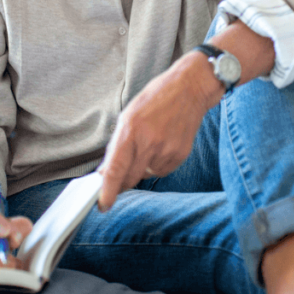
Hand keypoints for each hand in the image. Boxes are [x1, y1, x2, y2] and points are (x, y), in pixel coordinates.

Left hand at [97, 51, 221, 210]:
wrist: (190, 89)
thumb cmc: (156, 98)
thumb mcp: (129, 115)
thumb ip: (117, 144)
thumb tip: (106, 172)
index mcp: (131, 129)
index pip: (116, 169)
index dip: (108, 191)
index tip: (103, 205)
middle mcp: (149, 142)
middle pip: (129, 178)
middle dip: (122, 181)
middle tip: (121, 172)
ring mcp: (167, 150)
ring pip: (146, 175)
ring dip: (142, 168)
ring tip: (150, 142)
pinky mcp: (180, 155)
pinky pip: (161, 171)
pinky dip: (157, 164)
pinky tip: (162, 144)